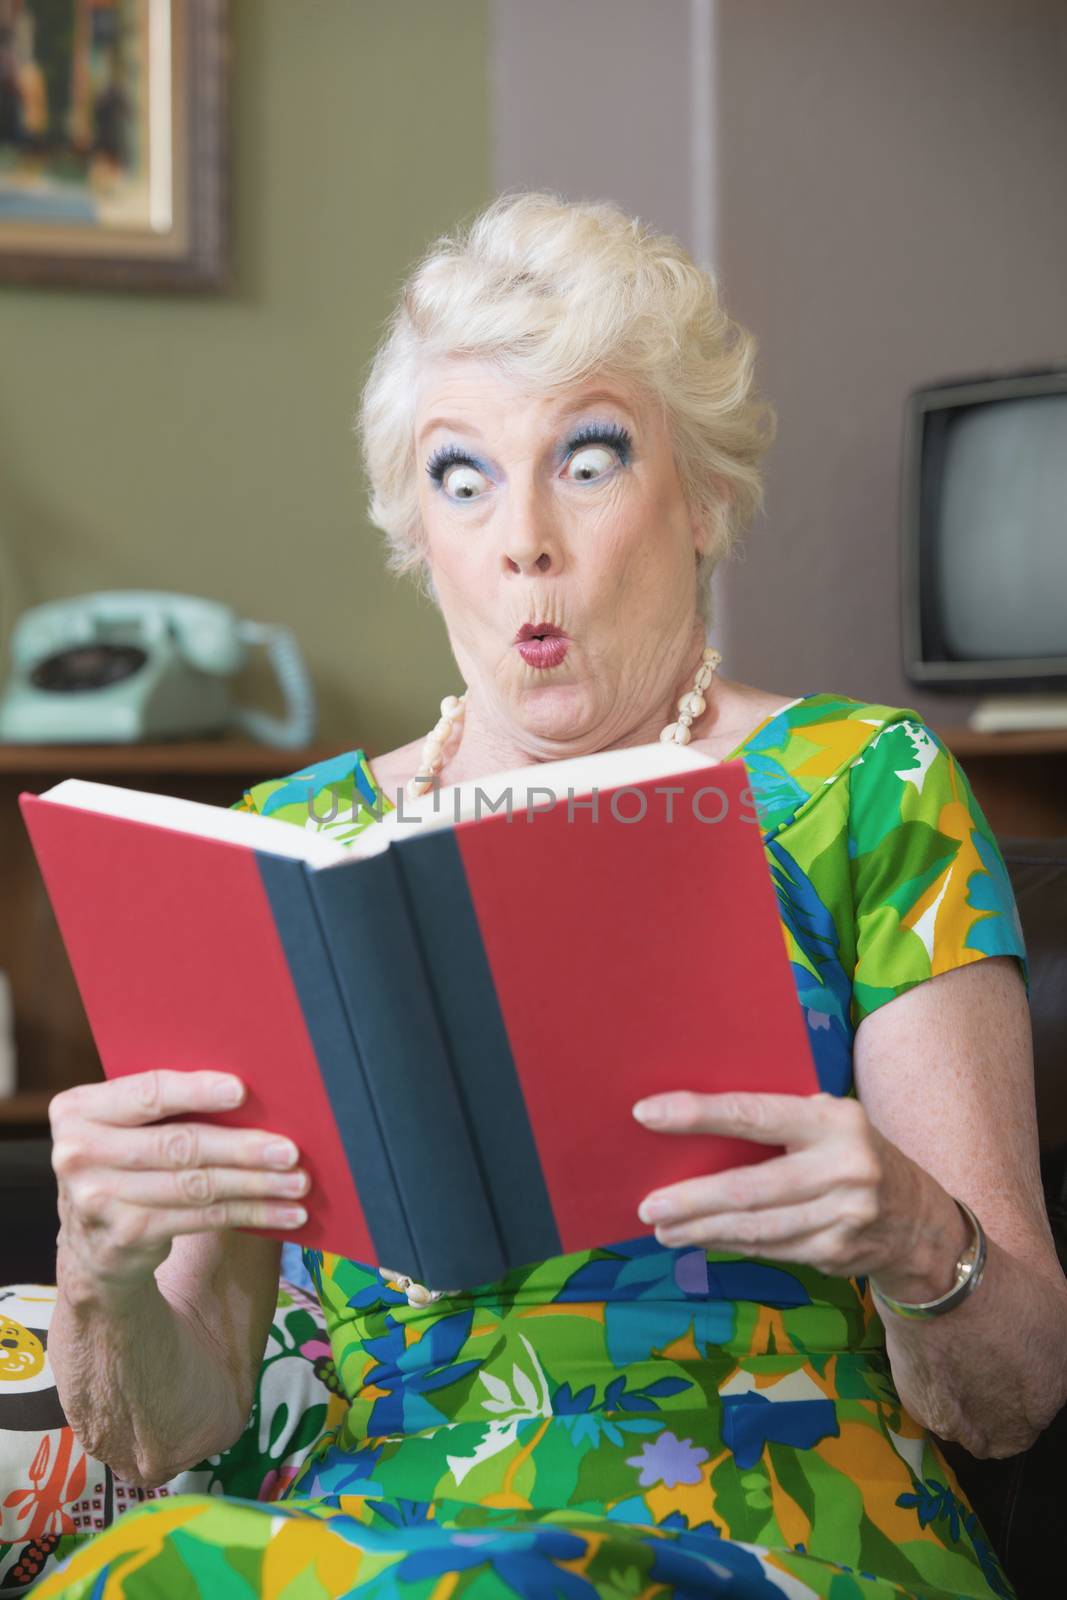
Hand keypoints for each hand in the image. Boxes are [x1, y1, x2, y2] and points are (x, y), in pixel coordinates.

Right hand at [50, 1071, 310, 1296]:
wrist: (92, 1242)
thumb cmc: (128, 1161)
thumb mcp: (125, 1128)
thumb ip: (164, 1106)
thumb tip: (254, 1089)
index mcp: (78, 1109)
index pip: (146, 1094)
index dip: (196, 1091)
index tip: (241, 1091)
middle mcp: (78, 1154)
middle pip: (178, 1145)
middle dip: (242, 1147)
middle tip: (290, 1149)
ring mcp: (98, 1199)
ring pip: (197, 1186)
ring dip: (256, 1184)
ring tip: (298, 1181)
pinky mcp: (125, 1236)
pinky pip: (202, 1218)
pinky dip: (250, 1214)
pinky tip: (284, 1213)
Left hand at [633, 1090, 968, 1297]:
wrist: (920, 1219)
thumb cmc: (855, 1153)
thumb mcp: (832, 1121)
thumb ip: (782, 1121)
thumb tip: (701, 1130)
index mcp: (834, 1120)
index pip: (754, 1114)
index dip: (698, 1115)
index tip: (648, 1114)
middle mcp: (843, 1167)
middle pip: (749, 1186)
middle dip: (692, 1198)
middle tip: (647, 1206)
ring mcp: (842, 1216)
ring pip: (755, 1226)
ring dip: (702, 1229)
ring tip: (663, 1228)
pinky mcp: (835, 1253)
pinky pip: (769, 1248)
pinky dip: (730, 1243)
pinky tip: (701, 1239)